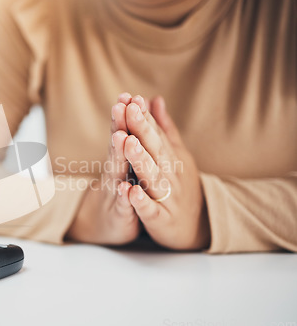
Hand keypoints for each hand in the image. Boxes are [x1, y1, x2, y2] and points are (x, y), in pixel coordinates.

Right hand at [65, 96, 141, 244]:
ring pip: (117, 170)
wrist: (106, 223)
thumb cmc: (120, 189)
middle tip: (120, 105)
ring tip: (120, 137)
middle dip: (119, 125)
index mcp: (121, 158)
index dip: (126, 115)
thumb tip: (137, 108)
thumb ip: (130, 135)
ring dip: (118, 154)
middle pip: (117, 145)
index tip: (128, 94)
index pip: (124, 132)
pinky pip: (124, 204)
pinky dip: (125, 196)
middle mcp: (116, 171)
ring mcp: (116, 191)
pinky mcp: (121, 212)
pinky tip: (126, 189)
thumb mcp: (125, 162)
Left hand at [118, 93, 209, 249]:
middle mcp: (170, 174)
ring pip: (152, 177)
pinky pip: (150, 210)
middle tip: (129, 110)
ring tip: (129, 143)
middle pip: (154, 150)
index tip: (132, 98)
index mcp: (170, 158)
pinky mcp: (161, 219)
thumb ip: (163, 128)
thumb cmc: (179, 185)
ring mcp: (167, 197)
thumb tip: (154, 98)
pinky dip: (141, 201)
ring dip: (141, 160)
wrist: (196, 227)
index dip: (144, 117)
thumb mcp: (174, 154)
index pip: (156, 134)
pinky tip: (131, 191)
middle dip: (141, 130)